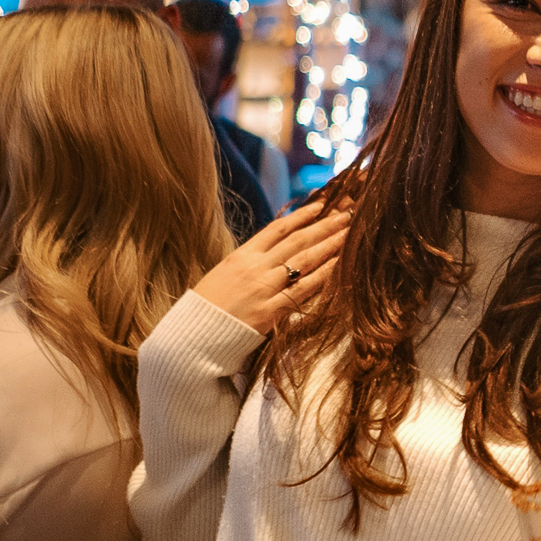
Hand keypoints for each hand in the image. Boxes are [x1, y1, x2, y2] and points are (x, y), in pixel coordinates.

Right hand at [193, 201, 350, 332]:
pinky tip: (338, 264)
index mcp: (241, 256)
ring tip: (349, 232)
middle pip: (297, 241)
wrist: (191, 336)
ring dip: (329, 245)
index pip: (277, 229)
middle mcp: (255, 267)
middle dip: (324, 226)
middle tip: (347, 213)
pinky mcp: (271, 311)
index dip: (301, 215)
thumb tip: (275, 250)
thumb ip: (250, 261)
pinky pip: (302, 289)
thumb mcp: (224, 273)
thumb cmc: (207, 306)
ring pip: (304, 260)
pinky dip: (322, 275)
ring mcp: (264, 288)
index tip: (321, 204)